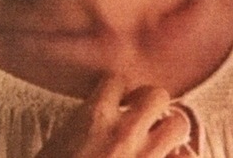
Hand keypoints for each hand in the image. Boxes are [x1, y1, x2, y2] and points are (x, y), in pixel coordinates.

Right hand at [36, 76, 191, 157]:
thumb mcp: (54, 150)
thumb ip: (79, 133)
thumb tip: (89, 132)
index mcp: (93, 119)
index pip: (116, 81)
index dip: (118, 91)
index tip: (118, 101)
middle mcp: (124, 132)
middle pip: (157, 95)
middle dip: (153, 106)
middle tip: (145, 119)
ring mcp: (146, 157)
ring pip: (179, 125)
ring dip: (172, 134)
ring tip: (162, 145)